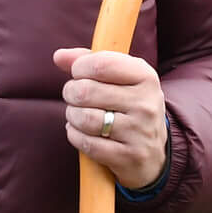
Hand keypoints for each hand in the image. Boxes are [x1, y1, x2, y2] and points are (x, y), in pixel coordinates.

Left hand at [56, 48, 168, 190]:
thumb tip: (59, 56)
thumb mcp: (121, 79)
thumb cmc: (129, 108)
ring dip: (72, 116)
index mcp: (146, 77)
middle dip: (71, 92)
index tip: (78, 73)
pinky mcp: (127, 156)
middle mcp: (146, 103)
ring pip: (84, 118)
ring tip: (78, 115)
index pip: (101, 64)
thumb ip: (90, 61)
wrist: (152, 153)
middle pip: (86, 91)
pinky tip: (82, 133)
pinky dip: (76, 136)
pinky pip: (86, 143)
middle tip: (75, 96)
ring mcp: (138, 132)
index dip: (80, 67)